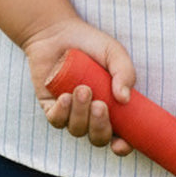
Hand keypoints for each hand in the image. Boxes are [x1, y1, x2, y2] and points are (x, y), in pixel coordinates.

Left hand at [23, 18, 136, 156]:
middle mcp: (91, 115)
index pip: (120, 136)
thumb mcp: (114, 53)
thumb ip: (125, 72)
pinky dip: (62, 112)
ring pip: (76, 130)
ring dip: (80, 113)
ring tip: (81, 89)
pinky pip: (56, 120)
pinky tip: (64, 96)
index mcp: (111, 106)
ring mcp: (70, 113)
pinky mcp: (50, 107)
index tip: (121, 143)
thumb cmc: (90, 43)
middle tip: (100, 105)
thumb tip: (124, 99)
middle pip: (98, 138)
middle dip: (99, 127)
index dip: (122, 146)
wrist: (58, 31)